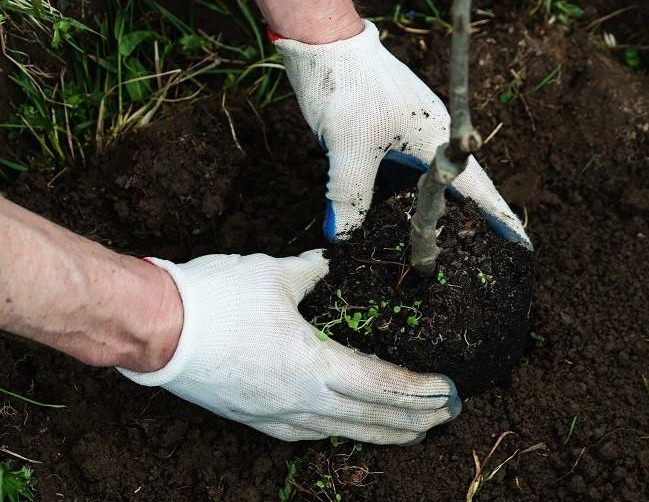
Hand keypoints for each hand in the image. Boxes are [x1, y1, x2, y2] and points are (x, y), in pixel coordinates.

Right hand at [117, 251, 460, 443]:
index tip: (447, 390)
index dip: (417, 390)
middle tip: (446, 414)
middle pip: (370, 417)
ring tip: (414, 432)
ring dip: (383, 431)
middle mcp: (300, 400)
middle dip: (414, 417)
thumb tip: (332, 262)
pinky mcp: (256, 418)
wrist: (155, 330)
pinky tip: (350, 430)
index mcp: (312, 366)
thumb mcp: (274, 274)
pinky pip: (310, 433)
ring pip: (343, 432)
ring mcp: (277, 415)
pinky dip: (342, 432)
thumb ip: (313, 272)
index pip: (380, 384)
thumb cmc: (214, 299)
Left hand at [274, 20, 530, 246]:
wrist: (325, 40)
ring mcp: (406, 133)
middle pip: (453, 190)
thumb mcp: (349, 148)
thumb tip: (343, 236)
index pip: (477, 189)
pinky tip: (383, 217)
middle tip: (477, 255)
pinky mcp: (383, 131)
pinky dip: (393, 196)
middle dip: (465, 223)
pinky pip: (397, 173)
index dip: (499, 218)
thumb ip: (350, 195)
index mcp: (436, 139)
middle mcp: (428, 138)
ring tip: (429, 247)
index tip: (521, 244)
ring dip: (423, 211)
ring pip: (421, 184)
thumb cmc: (347, 88)